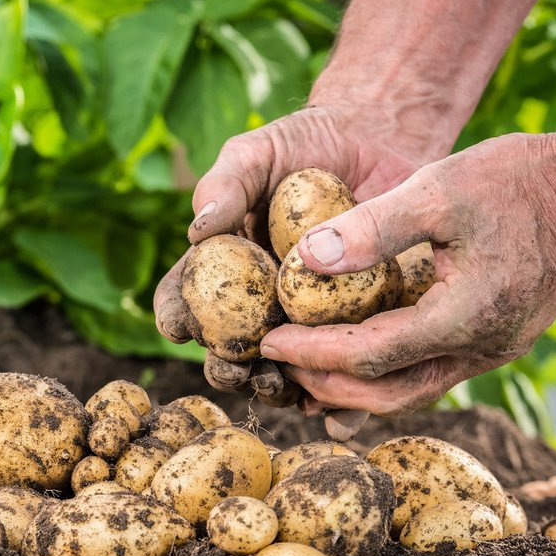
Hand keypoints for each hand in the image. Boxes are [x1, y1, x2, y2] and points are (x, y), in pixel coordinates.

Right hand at [154, 105, 433, 436]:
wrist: (379, 140)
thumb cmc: (304, 143)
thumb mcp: (258, 151)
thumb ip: (226, 185)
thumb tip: (198, 230)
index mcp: (222, 270)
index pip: (184, 300)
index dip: (176, 317)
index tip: (179, 325)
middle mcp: (258, 305)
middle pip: (229, 351)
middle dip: (227, 368)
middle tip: (235, 366)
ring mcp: (308, 323)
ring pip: (283, 373)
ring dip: (277, 390)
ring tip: (284, 387)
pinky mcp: (358, 329)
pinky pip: (345, 374)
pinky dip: (341, 403)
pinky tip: (339, 414)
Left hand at [261, 130, 555, 413]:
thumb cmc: (520, 178)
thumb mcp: (440, 188)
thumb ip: (373, 227)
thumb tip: (305, 260)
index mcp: (467, 317)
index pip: (370, 355)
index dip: (313, 352)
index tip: (267, 341)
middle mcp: (482, 349)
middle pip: (386, 393)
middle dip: (325, 383)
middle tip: (277, 361)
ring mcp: (493, 351)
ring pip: (409, 392)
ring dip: (353, 388)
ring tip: (303, 367)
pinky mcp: (495, 342)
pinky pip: (429, 373)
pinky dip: (384, 373)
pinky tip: (351, 360)